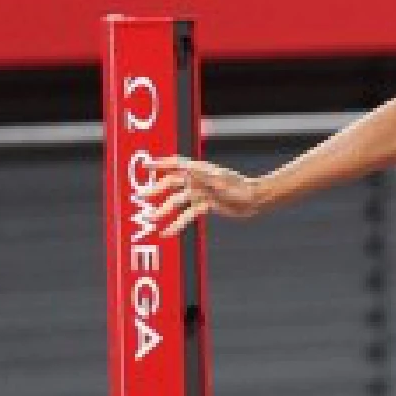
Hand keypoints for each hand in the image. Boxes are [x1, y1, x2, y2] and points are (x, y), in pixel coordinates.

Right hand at [147, 157, 266, 236]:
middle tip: (141, 197)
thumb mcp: (222, 181)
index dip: (160, 164)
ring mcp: (199, 193)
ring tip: (151, 219)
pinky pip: (187, 215)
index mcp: (199, 170)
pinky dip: (177, 224)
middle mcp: (196, 180)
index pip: (176, 163)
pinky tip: (167, 232)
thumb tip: (189, 168)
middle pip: (171, 184)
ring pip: (176, 202)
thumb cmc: (241, 188)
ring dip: (163, 210)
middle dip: (156, 190)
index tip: (145, 166)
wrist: (254, 202)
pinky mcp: (203, 206)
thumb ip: (205, 176)